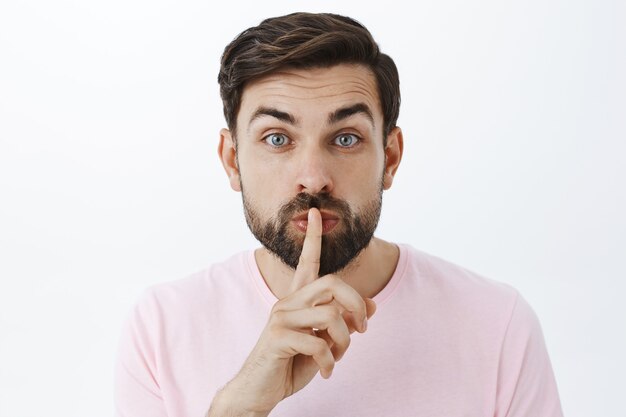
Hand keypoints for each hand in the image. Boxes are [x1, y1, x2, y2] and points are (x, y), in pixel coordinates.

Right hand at [209, 208, 375, 415]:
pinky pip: (318, 343)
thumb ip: (344, 322)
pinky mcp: (277, 336)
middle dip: (356, 304)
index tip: (315, 213)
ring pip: (331, 315)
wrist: (260, 390)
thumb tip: (371, 306)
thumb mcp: (325, 343)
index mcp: (298, 299)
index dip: (312, 238)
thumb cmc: (292, 363)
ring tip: (337, 358)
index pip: (306, 262)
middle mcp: (288, 301)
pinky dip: (329, 362)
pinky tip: (326, 372)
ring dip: (344, 341)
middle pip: (332, 283)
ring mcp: (281, 317)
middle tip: (363, 329)